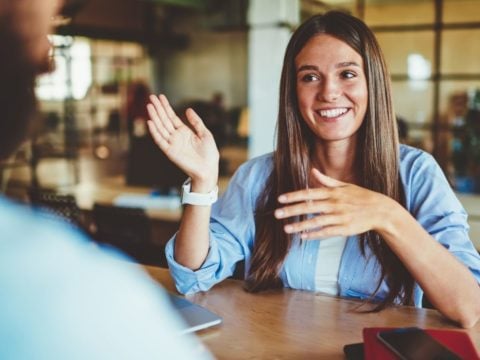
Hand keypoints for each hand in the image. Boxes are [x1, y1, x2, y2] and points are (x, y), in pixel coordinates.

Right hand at [147, 94, 218, 189]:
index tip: (160, 97)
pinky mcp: (170, 152)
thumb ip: (196, 122)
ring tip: (149, 105)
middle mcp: (176, 136)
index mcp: (184, 132)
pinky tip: (150, 122)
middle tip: (151, 96)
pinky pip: (160, 140)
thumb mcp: (205, 133)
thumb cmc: (209, 153)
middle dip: (158, 108)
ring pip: (161, 127)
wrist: (208, 169)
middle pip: (164, 120)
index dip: (166, 107)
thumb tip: (188, 109)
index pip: (172, 117)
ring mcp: (172, 143)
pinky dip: (154, 131)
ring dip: (154, 117)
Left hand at [274, 168, 395, 238]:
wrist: (381, 210)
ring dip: (300, 225)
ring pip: (316, 221)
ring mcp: (340, 217)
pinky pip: (327, 232)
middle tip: (277, 214)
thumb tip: (312, 171)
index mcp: (333, 192)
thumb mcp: (344, 186)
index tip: (280, 199)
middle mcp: (335, 204)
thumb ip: (326, 180)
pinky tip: (303, 237)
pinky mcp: (344, 229)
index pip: (309, 193)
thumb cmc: (361, 197)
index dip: (294, 196)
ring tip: (286, 228)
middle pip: (309, 207)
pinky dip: (315, 234)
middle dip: (292, 210)